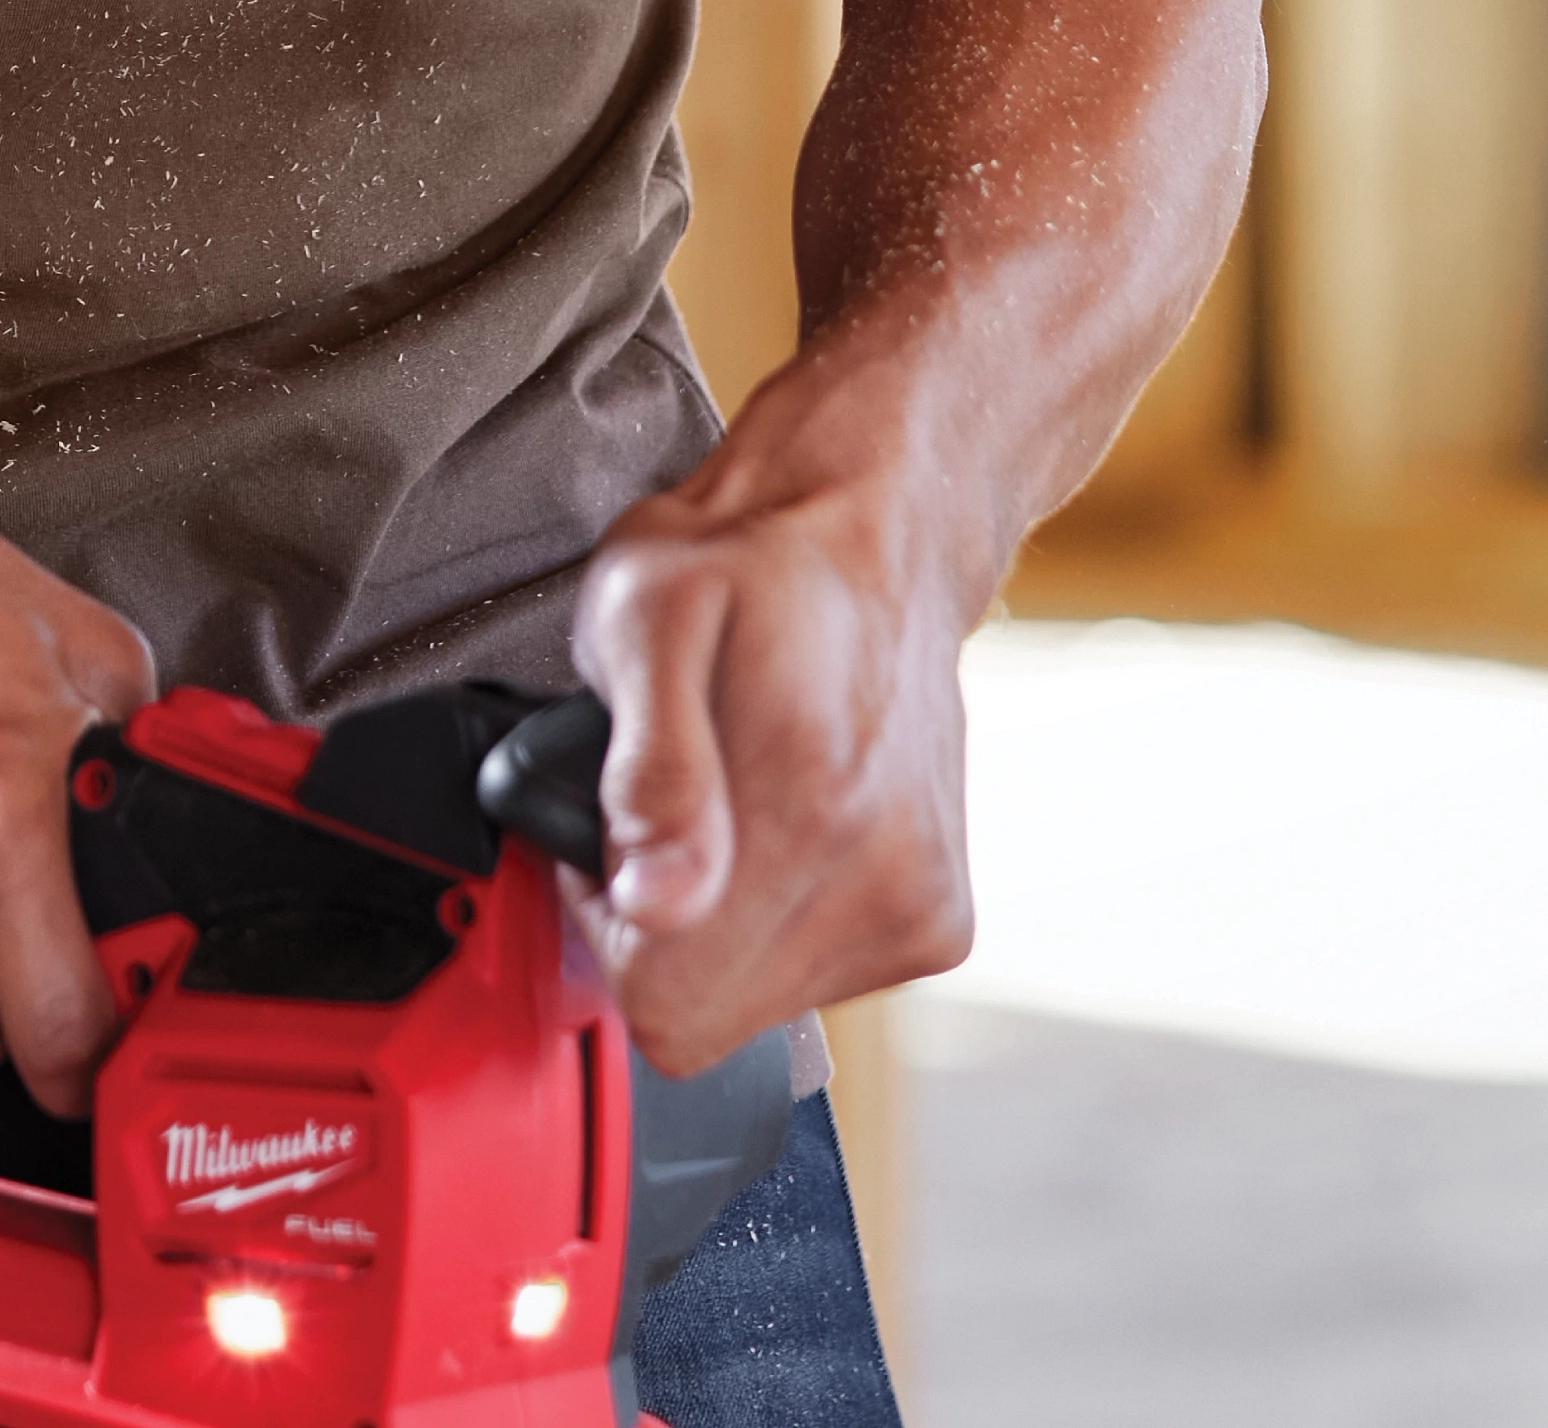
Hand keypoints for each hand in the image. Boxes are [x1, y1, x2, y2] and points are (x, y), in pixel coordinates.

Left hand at [564, 435, 977, 1074]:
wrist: (876, 534)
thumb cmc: (743, 562)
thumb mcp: (643, 613)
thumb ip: (647, 765)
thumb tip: (654, 903)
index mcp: (804, 806)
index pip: (657, 997)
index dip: (608, 917)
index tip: (615, 826)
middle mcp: (880, 878)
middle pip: (704, 1014)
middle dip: (660, 925)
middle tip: (667, 802)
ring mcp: (919, 909)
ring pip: (757, 1005)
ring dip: (720, 920)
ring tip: (728, 796)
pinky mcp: (939, 923)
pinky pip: (818, 980)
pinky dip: (779, 915)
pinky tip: (784, 819)